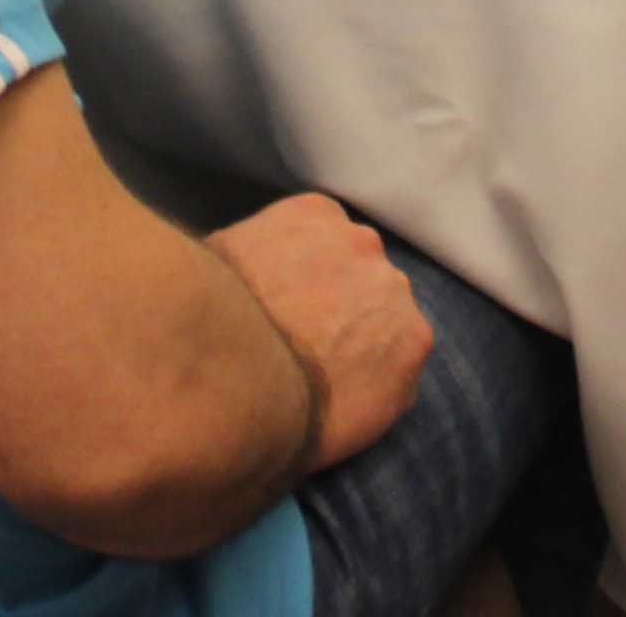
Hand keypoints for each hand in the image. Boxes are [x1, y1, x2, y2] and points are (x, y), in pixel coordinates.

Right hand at [208, 193, 430, 470]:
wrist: (236, 375)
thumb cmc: (211, 322)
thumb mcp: (217, 264)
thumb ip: (251, 259)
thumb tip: (246, 280)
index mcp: (315, 215)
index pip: (326, 247)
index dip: (308, 287)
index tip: (291, 317)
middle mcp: (363, 242)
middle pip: (361, 281)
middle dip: (341, 312)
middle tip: (308, 354)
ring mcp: (394, 291)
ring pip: (386, 325)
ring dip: (363, 349)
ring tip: (322, 387)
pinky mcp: (414, 344)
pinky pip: (401, 372)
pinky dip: (379, 392)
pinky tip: (340, 411)